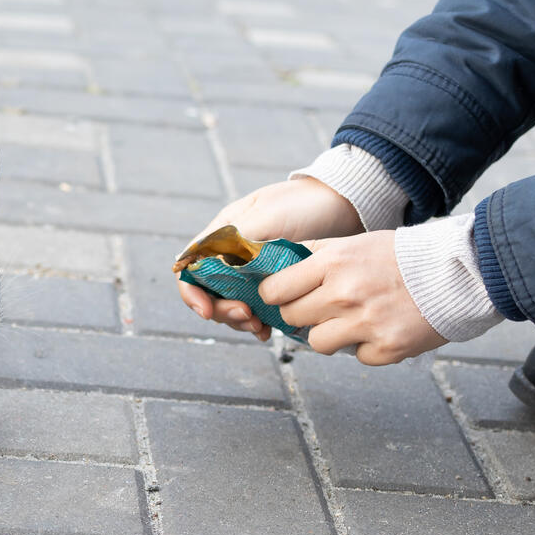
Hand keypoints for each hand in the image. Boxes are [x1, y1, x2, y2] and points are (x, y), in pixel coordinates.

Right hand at [177, 176, 364, 338]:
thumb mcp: (268, 217)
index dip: (193, 293)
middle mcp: (231, 254)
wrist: (343, 204)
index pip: (192, 269)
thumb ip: (234, 240)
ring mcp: (252, 270)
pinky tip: (270, 330)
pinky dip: (259, 321)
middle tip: (249, 317)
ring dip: (240, 320)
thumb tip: (204, 263)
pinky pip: (257, 308)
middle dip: (223, 311)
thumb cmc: (304, 204)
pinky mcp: (274, 283)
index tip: (207, 311)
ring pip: (231, 304)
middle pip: (210, 293)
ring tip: (261, 326)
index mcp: (221, 235)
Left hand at [257, 231, 446, 364]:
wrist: (460, 271)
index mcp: (333, 263)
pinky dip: (368, 346)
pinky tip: (385, 327)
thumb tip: (273, 264)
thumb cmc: (403, 256)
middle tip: (323, 306)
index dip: (275, 295)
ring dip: (331, 334)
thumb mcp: (355, 244)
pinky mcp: (387, 348)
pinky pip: (358, 356)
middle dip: (302, 314)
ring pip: (317, 343)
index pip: (275, 290)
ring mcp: (365, 324)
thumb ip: (315, 255)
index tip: (283, 296)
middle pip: (291, 318)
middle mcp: (344, 294)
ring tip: (355, 318)